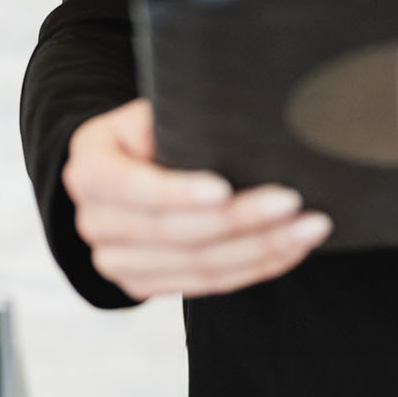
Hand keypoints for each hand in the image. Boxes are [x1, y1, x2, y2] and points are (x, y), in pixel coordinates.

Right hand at [62, 98, 333, 299]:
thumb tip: (223, 115)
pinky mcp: (145, 285)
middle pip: (173, 232)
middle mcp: (94, 223)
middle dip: (239, 220)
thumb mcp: (150, 111)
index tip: (225, 188)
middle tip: (293, 202)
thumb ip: (176, 118)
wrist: (121, 167)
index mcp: (89, 171)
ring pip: (197, 266)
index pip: (134, 188)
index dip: (178, 192)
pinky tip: (291, 249)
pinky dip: (255, 268)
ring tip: (309, 228)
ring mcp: (117, 262)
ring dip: (260, 250)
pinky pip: (207, 285)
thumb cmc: (147, 130)